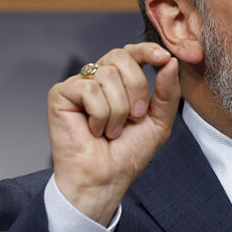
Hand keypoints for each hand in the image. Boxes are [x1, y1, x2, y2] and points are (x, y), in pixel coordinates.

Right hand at [47, 42, 179, 224]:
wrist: (105, 180)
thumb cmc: (127, 155)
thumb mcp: (158, 122)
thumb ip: (167, 92)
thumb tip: (170, 62)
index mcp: (119, 82)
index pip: (132, 52)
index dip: (147, 51)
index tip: (163, 58)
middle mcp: (97, 79)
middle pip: (120, 57)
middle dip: (136, 87)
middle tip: (135, 116)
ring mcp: (78, 85)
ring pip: (107, 75)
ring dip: (118, 110)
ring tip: (111, 131)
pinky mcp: (60, 94)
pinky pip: (89, 89)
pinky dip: (100, 114)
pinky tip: (93, 130)